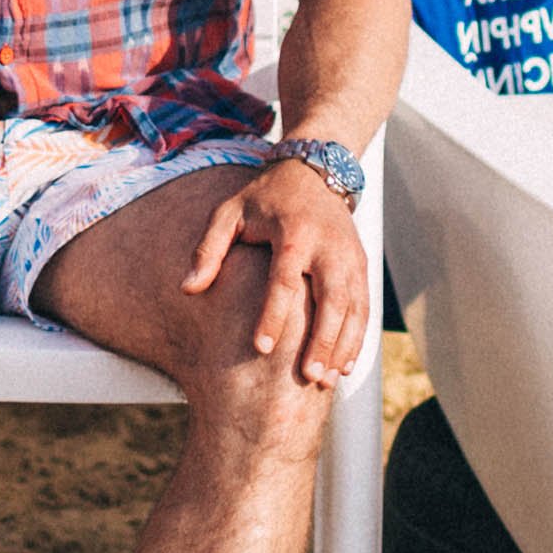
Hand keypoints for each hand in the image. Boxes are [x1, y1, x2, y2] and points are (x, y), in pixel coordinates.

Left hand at [181, 158, 366, 387]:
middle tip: (308, 376)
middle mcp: (328, 246)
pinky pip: (364, 306)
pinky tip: (344, 366)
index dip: (273, 315)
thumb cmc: (263, 199)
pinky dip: (357, 338)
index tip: (260, 348)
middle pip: (331, 299)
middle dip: (321, 340)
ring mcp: (350, 256)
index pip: (284, 280)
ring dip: (343, 345)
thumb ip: (208, 249)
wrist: (313, 171)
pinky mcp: (361, 264)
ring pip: (354, 308)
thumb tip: (187, 288)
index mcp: (293, 232)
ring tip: (326, 381)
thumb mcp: (229, 213)